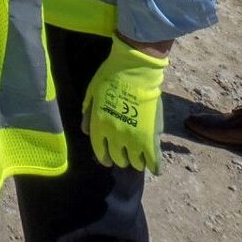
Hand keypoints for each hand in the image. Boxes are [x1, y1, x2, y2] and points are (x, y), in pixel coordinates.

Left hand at [82, 40, 167, 174]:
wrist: (135, 71)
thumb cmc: (110, 77)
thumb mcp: (91, 94)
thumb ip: (88, 114)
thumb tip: (86, 131)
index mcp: (98, 125)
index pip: (99, 150)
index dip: (104, 157)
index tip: (107, 160)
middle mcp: (114, 135)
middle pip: (117, 157)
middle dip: (120, 158)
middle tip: (124, 155)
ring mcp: (133, 137)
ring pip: (135, 161)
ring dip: (136, 161)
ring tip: (139, 159)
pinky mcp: (150, 136)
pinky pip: (153, 158)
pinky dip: (154, 166)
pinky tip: (156, 170)